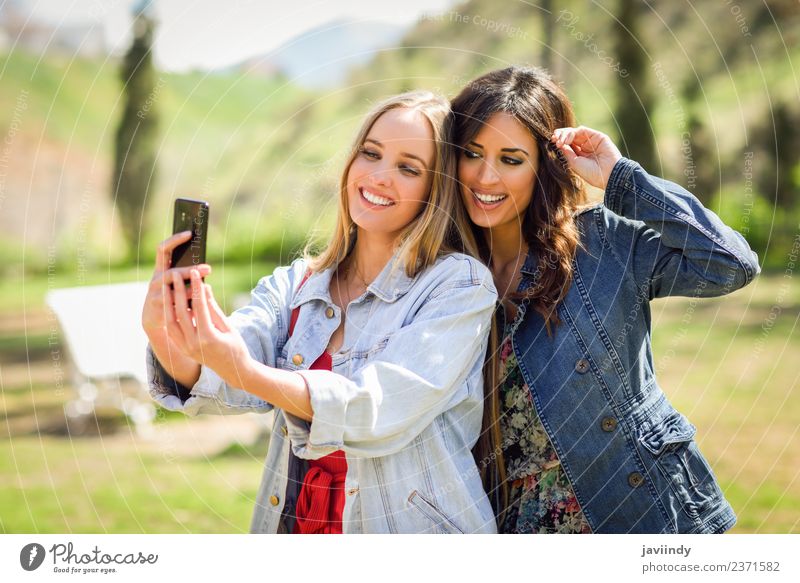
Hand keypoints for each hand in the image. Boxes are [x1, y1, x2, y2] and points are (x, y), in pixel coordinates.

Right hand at [142, 230, 211, 343]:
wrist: (154, 319)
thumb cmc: (171, 297)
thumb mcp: (177, 283)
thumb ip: (187, 275)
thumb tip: (207, 266)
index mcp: (161, 270)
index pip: (163, 250)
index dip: (174, 240)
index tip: (189, 233)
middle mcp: (156, 280)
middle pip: (173, 272)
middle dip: (191, 271)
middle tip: (208, 269)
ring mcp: (155, 294)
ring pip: (173, 290)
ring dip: (190, 289)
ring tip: (205, 287)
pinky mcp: (158, 308)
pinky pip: (174, 305)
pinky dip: (187, 305)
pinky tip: (199, 307)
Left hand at [168, 268, 253, 388]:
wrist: (233, 371)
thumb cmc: (236, 347)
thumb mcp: (228, 326)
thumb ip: (213, 308)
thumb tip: (204, 287)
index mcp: (208, 337)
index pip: (198, 307)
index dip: (195, 288)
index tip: (194, 273)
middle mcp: (193, 344)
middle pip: (180, 313)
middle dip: (177, 291)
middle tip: (175, 274)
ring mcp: (185, 348)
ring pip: (171, 321)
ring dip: (168, 302)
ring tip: (167, 286)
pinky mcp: (182, 349)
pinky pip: (172, 329)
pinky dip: (169, 314)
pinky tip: (169, 302)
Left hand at [551, 126, 621, 189]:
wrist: (608, 174)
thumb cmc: (591, 173)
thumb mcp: (574, 163)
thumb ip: (566, 152)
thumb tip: (557, 144)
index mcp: (579, 155)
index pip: (567, 144)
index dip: (559, 141)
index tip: (551, 142)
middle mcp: (585, 147)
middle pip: (569, 136)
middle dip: (560, 136)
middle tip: (554, 139)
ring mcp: (591, 141)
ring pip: (574, 132)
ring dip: (564, 134)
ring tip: (560, 141)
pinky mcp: (597, 136)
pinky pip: (581, 130)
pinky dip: (572, 133)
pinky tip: (567, 140)